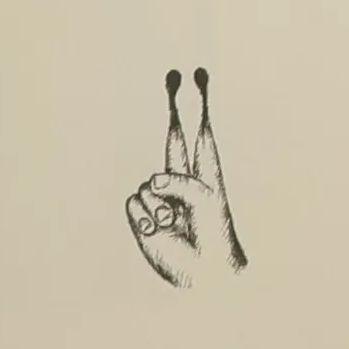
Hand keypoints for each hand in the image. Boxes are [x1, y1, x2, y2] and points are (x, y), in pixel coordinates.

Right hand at [128, 68, 246, 289]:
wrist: (205, 273)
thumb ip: (179, 181)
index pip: (199, 133)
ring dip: (162, 205)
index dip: (198, 106)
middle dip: (176, 106)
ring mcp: (161, 196)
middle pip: (173, 137)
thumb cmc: (213, 235)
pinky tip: (161, 233)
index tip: (196, 78)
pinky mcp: (143, 215)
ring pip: (149, 182)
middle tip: (175, 74)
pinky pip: (136, 202)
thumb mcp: (205, 199)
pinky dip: (147, 218)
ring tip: (178, 225)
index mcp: (205, 172)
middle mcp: (181, 179)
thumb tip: (149, 183)